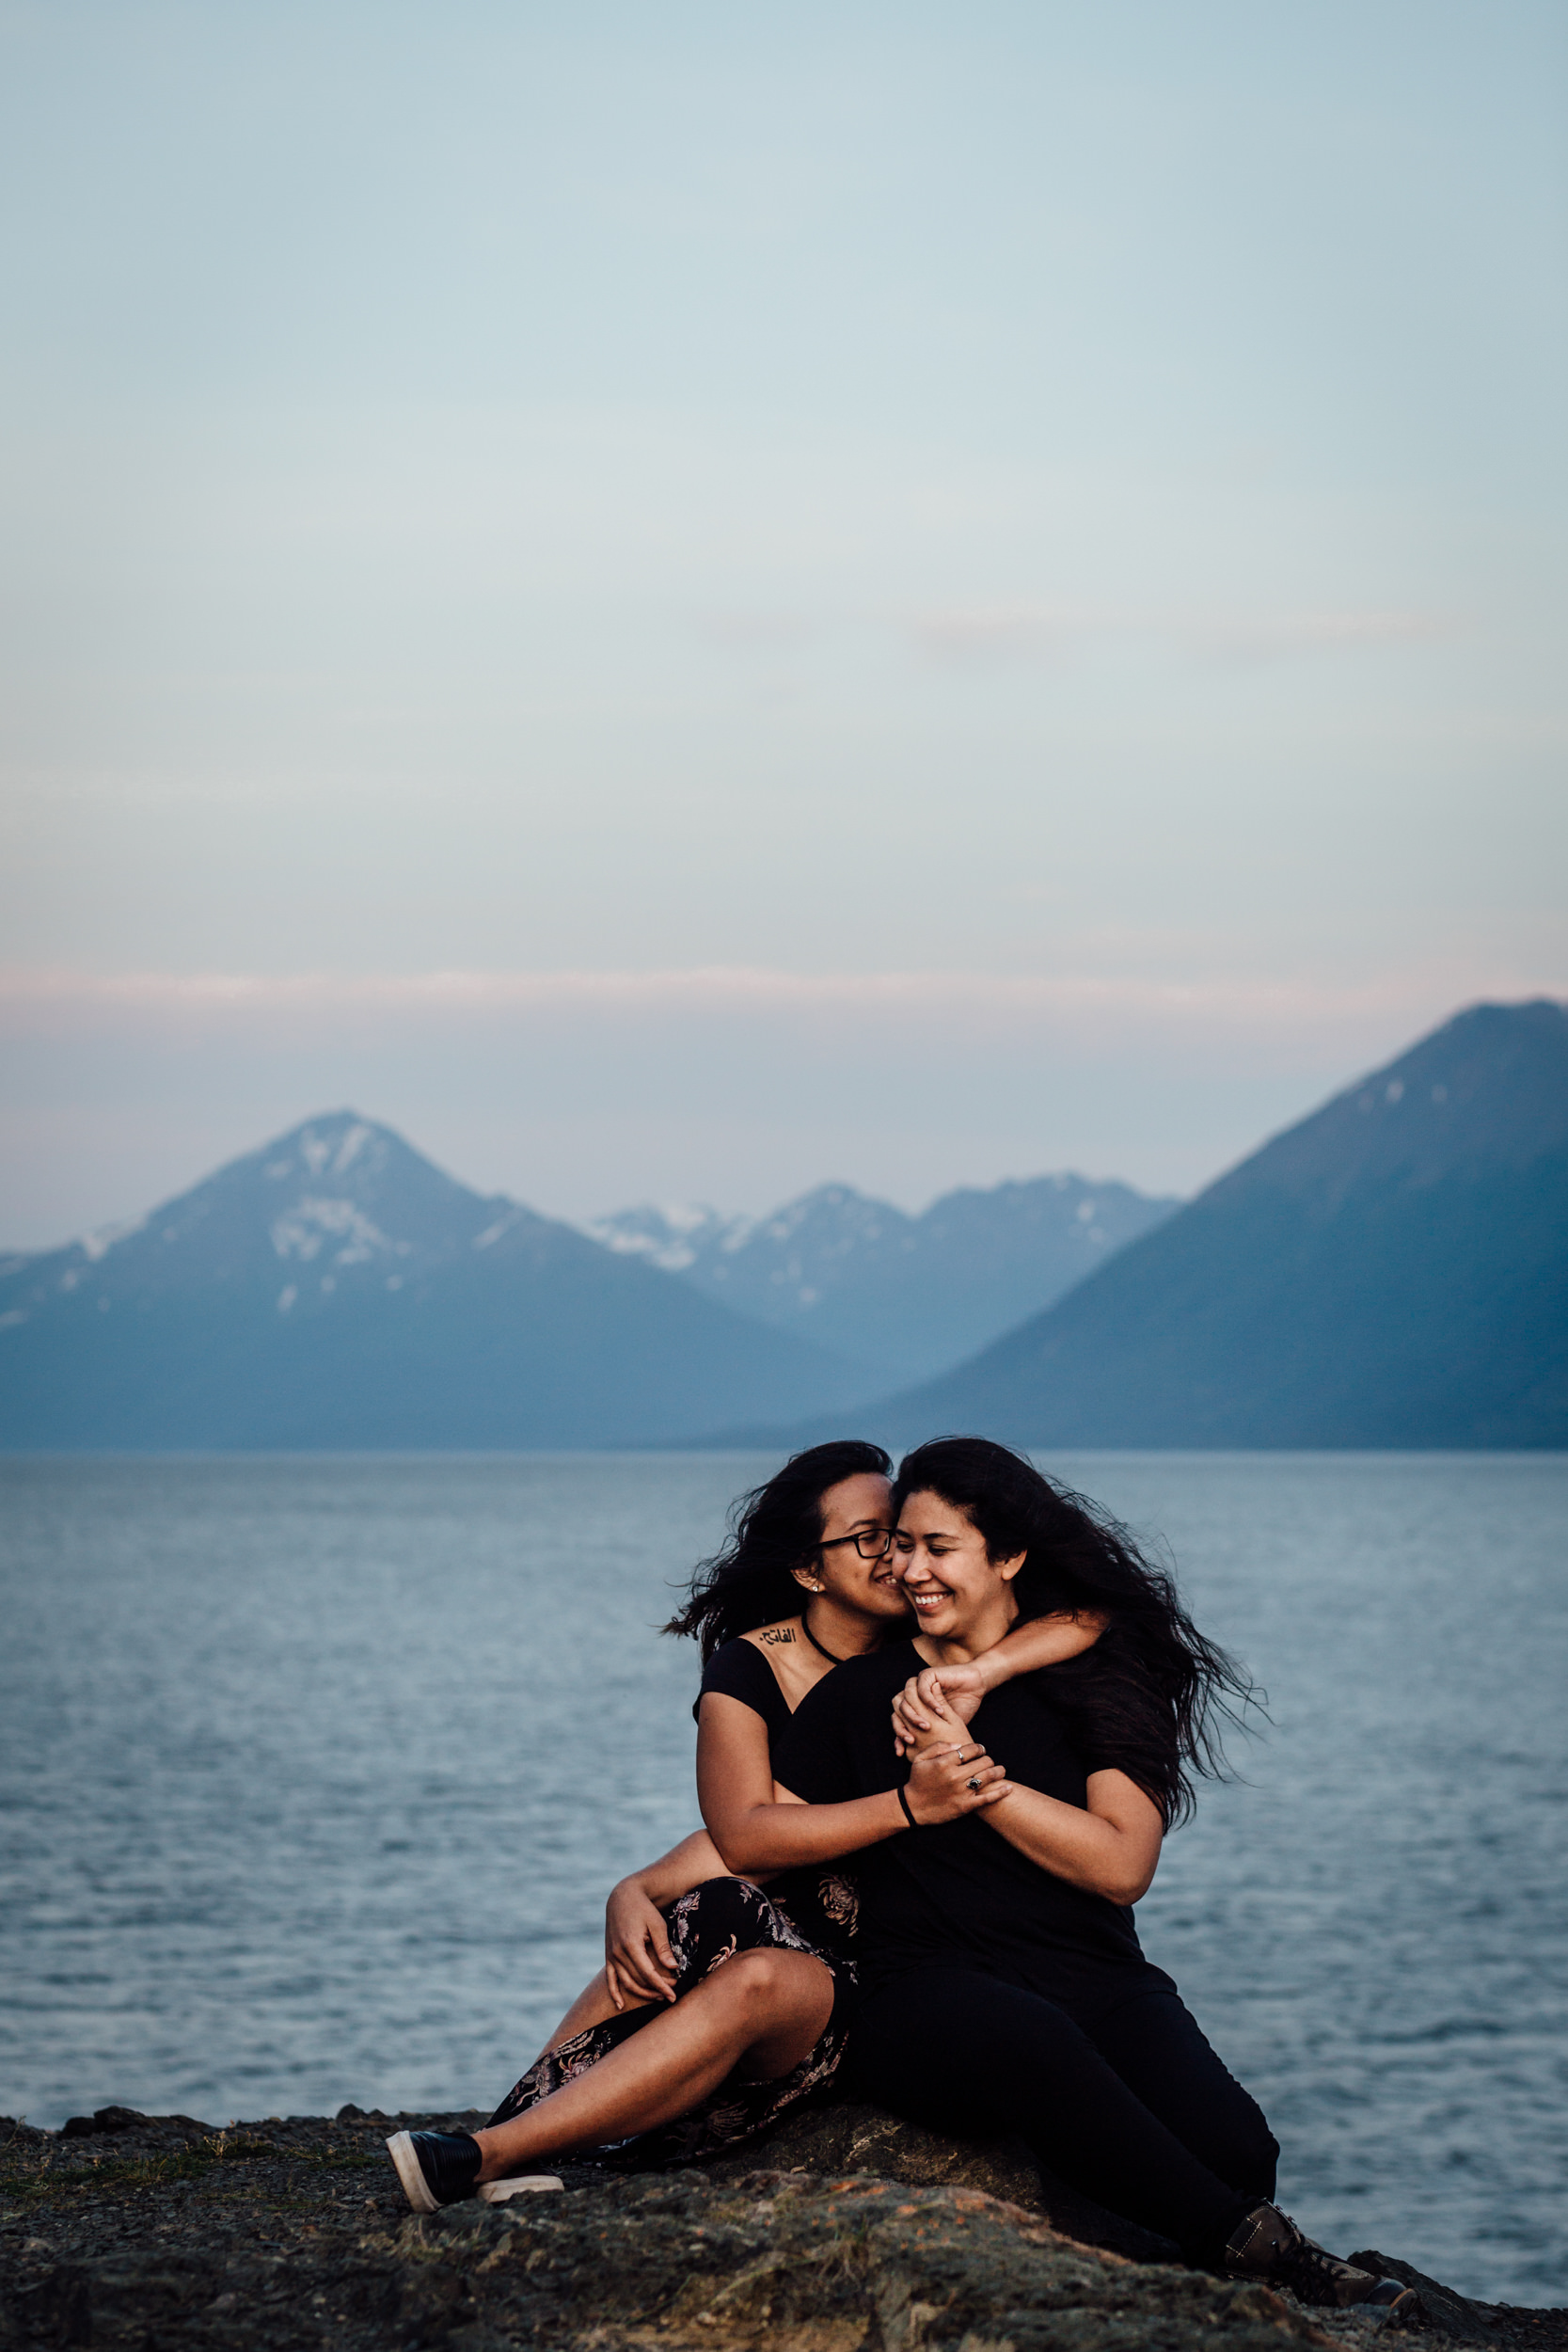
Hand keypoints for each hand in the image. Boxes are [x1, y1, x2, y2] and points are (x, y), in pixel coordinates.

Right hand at [604, 1879, 677, 2010]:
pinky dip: (614, 1993)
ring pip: (625, 1983)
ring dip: (641, 1994)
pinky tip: (621, 2006)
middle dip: (655, 1990)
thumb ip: (663, 1947)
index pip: (648, 1973)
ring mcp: (611, 1955)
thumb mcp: (657, 1924)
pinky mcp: (608, 1955)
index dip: (661, 1986)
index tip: (673, 1996)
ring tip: (657, 1997)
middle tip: (671, 1993)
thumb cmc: (644, 1909)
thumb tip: (673, 1968)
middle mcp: (618, 1953)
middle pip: (638, 1980)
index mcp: (631, 1944)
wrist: (622, 1897)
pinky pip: (610, 1979)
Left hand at [892, 1664, 986, 1755]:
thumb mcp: (946, 1726)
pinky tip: (940, 1712)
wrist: (975, 1688)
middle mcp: (912, 1696)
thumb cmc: (962, 1708)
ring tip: (927, 1727)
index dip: (897, 1735)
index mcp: (914, 1707)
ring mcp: (919, 1685)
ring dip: (913, 1715)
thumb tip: (909, 1748)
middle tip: (912, 1740)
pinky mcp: (928, 1675)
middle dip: (901, 1727)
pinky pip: (922, 1689)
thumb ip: (927, 1733)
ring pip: (904, 1699)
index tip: (901, 1752)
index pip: (897, 1721)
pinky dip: (929, 1701)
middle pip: (896, 1712)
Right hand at [903, 1732, 1011, 1824]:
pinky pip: (987, 1798)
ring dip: (997, 1771)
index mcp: (944, 1762)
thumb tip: (960, 1745)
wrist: (913, 1807)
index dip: (979, 1748)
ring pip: (988, 1777)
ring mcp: (961, 1792)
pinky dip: (1000, 1792)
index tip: (980, 1749)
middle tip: (987, 1760)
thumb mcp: (921, 1759)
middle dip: (987, 1759)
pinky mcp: (965, 1806)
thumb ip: (939, 1747)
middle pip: (983, 1762)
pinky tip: (1008, 1788)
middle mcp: (954, 1776)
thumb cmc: (917, 1780)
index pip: (971, 1749)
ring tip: (1000, 1770)